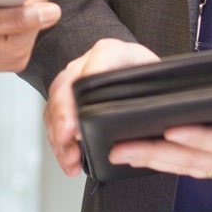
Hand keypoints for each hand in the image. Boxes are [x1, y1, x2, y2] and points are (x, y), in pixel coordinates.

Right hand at [44, 38, 159, 175]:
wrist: (134, 76)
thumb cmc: (145, 77)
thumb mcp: (156, 78)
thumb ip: (154, 90)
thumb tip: (157, 115)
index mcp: (113, 52)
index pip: (101, 57)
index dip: (92, 75)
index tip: (88, 98)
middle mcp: (86, 64)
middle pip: (68, 84)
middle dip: (64, 112)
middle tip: (68, 134)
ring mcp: (71, 82)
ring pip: (55, 104)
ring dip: (60, 134)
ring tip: (70, 157)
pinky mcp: (64, 102)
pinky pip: (54, 120)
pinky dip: (59, 143)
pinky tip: (69, 160)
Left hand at [108, 98, 211, 211]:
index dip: (204, 138)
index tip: (174, 128)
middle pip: (199, 158)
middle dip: (158, 152)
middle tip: (120, 147)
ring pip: (192, 164)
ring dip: (155, 159)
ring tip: (120, 152)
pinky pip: (199, 165)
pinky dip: (171, 160)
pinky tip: (147, 157)